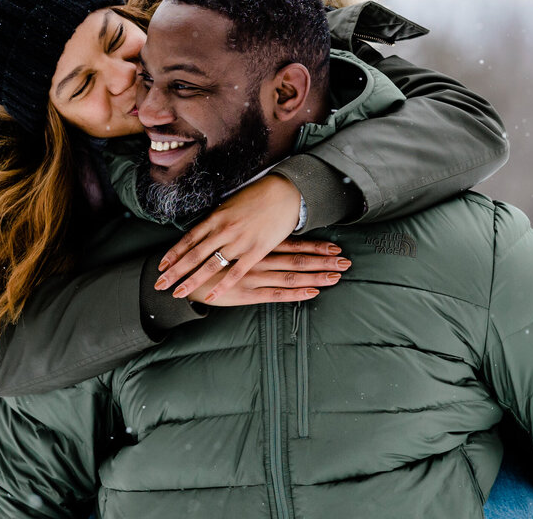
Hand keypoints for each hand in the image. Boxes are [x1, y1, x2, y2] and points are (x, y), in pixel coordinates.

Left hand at [153, 174, 339, 300]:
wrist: (284, 192)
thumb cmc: (257, 196)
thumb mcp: (230, 204)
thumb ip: (217, 219)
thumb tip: (203, 231)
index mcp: (215, 218)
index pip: (188, 239)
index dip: (173, 254)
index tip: (161, 266)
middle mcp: (222, 230)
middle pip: (193, 255)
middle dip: (174, 272)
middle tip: (159, 285)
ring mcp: (238, 242)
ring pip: (209, 266)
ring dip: (191, 281)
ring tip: (177, 294)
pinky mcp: (255, 251)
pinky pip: (235, 273)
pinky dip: (221, 286)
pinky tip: (211, 297)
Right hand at [184, 247, 351, 305]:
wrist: (185, 273)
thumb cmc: (209, 257)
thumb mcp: (232, 244)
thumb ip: (252, 244)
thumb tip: (271, 237)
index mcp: (258, 245)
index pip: (294, 245)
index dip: (316, 246)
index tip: (336, 247)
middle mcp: (260, 258)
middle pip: (298, 259)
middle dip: (324, 261)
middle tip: (347, 263)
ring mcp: (255, 276)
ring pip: (292, 275)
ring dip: (316, 276)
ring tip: (337, 276)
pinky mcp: (247, 293)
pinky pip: (276, 294)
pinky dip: (296, 293)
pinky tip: (313, 292)